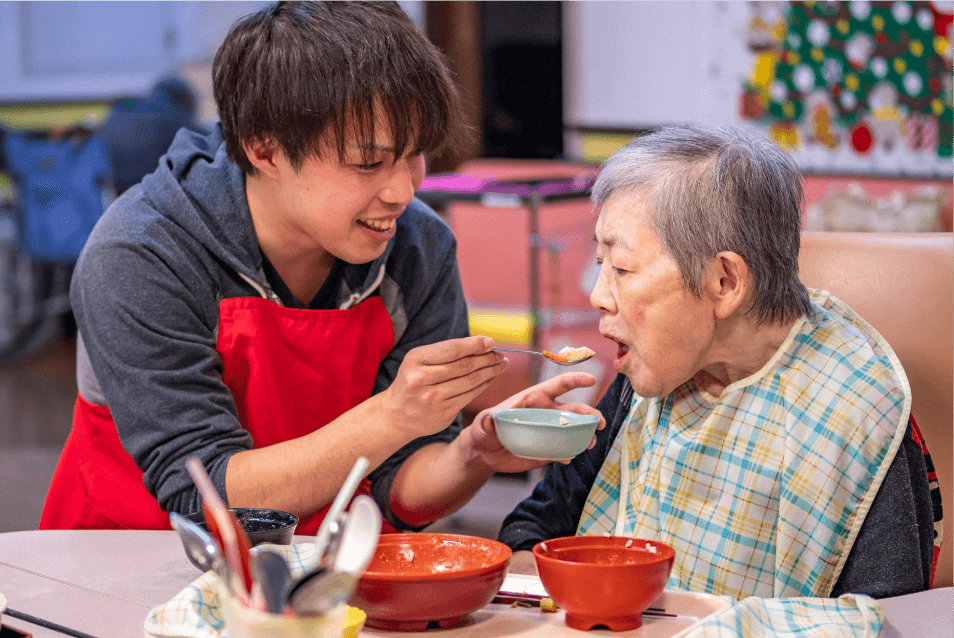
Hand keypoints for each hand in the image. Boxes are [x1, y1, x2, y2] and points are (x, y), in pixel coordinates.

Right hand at [382, 336, 506, 438]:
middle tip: (500, 355)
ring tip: (500, 365)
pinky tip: (490, 378)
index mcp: (415, 360)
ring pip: (470, 382)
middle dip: (486, 359)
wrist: (397, 414)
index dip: (474, 345)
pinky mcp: (443, 414)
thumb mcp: (419, 361)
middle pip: (464, 366)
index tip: (490, 342)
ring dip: (490, 372)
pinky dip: (484, 385)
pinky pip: (470, 396)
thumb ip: (445, 353)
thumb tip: (482, 346)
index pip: (451, 350)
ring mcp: (433, 399)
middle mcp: (421, 379)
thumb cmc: (413, 381)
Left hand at [466, 372, 605, 472]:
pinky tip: (568, 459)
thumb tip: (489, 419)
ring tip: (589, 443)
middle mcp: (546, 413)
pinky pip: (563, 450)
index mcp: (535, 398)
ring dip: (585, 434)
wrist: (484, 451)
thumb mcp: (482, 423)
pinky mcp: (547, 449)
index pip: (559, 385)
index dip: (576, 380)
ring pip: (574, 429)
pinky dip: (568, 453)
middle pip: (574, 409)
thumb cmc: (484, 429)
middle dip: (590, 414)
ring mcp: (549, 431)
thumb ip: (486, 421)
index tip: (591, 379)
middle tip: (600, 422)